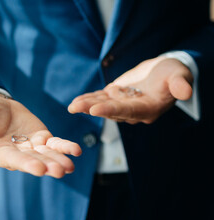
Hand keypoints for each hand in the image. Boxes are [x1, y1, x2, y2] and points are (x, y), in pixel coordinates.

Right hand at [0, 95, 81, 177]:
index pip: (12, 160)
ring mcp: (29, 148)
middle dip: (47, 165)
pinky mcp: (40, 138)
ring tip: (70, 165)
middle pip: (32, 160)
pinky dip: (64, 147)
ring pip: (45, 155)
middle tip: (60, 170)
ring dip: (58, 159)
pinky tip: (76, 151)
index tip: (40, 169)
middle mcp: (14, 154)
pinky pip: (54, 144)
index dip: (26, 164)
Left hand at [68, 57, 193, 123]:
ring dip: (86, 106)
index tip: (95, 110)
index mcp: (148, 109)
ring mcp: (122, 104)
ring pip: (102, 106)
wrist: (163, 72)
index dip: (112, 110)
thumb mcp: (179, 75)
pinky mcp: (115, 97)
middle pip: (111, 111)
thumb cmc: (173, 73)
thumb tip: (186, 91)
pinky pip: (100, 99)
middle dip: (93, 109)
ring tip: (71, 106)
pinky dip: (88, 99)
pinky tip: (75, 102)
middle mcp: (133, 111)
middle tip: (76, 108)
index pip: (128, 111)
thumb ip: (180, 84)